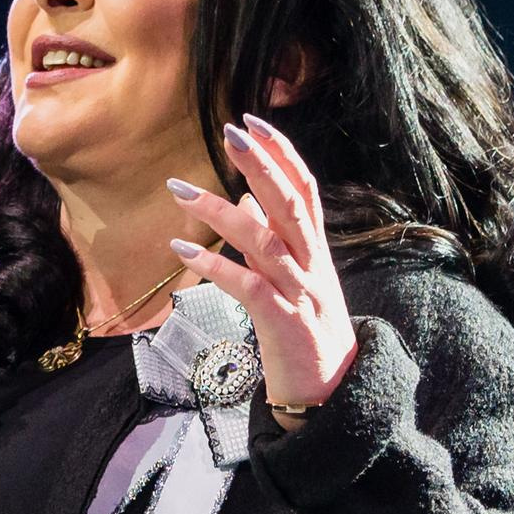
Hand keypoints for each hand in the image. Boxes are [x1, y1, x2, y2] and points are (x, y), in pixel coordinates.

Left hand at [165, 112, 357, 411]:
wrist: (333, 392)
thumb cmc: (305, 330)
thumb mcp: (293, 279)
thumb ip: (273, 236)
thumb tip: (245, 196)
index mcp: (315, 249)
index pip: (305, 188)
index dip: (282, 153)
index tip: (251, 121)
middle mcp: (313, 263)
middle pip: (291, 204)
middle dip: (262, 165)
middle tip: (228, 132)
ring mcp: (301, 292)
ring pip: (266, 242)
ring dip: (222, 212)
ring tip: (181, 190)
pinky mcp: (285, 324)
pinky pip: (249, 288)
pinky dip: (215, 267)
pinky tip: (182, 251)